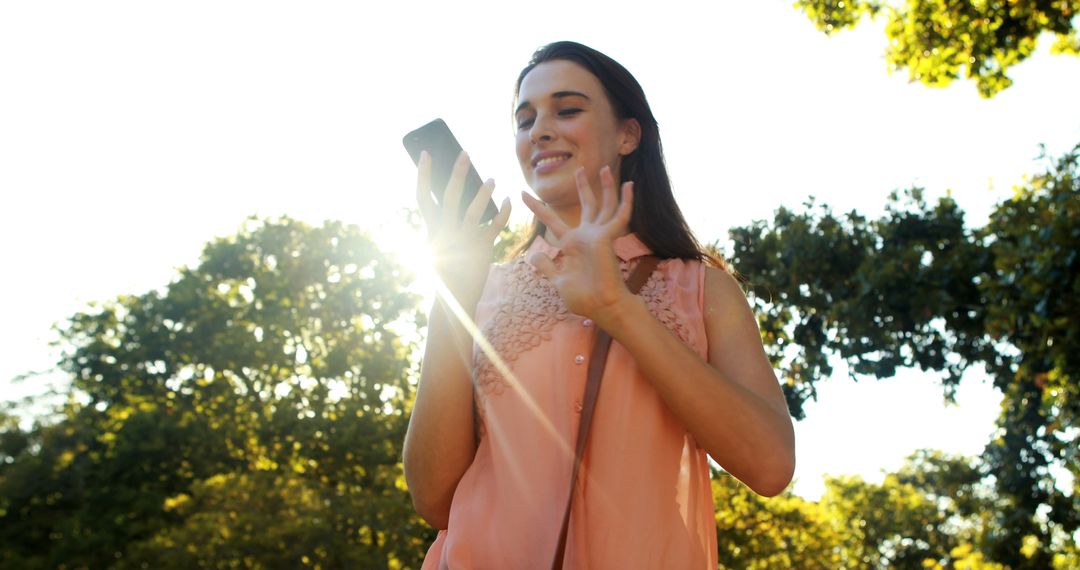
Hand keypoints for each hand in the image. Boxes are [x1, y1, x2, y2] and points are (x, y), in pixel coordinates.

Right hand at [416, 150, 510, 304]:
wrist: (454, 300)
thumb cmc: (445, 269)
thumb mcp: (436, 245)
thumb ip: (441, 224)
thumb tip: (450, 197)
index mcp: (430, 231)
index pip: (423, 197)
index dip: (423, 174)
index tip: (426, 154)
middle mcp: (445, 233)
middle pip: (450, 197)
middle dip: (458, 173)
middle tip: (466, 153)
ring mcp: (463, 241)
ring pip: (474, 210)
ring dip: (484, 192)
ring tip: (492, 179)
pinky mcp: (482, 248)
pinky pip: (495, 225)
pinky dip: (503, 212)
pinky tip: (507, 201)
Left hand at [522, 165, 634, 324]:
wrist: (600, 306)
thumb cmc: (582, 297)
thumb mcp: (558, 280)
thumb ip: (546, 265)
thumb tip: (533, 254)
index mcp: (572, 244)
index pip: (552, 221)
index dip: (537, 208)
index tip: (522, 194)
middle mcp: (586, 236)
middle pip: (586, 205)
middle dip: (583, 187)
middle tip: (579, 168)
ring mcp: (599, 235)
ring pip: (604, 205)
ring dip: (606, 187)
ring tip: (606, 168)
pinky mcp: (609, 237)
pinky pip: (620, 215)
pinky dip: (626, 201)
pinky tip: (630, 185)